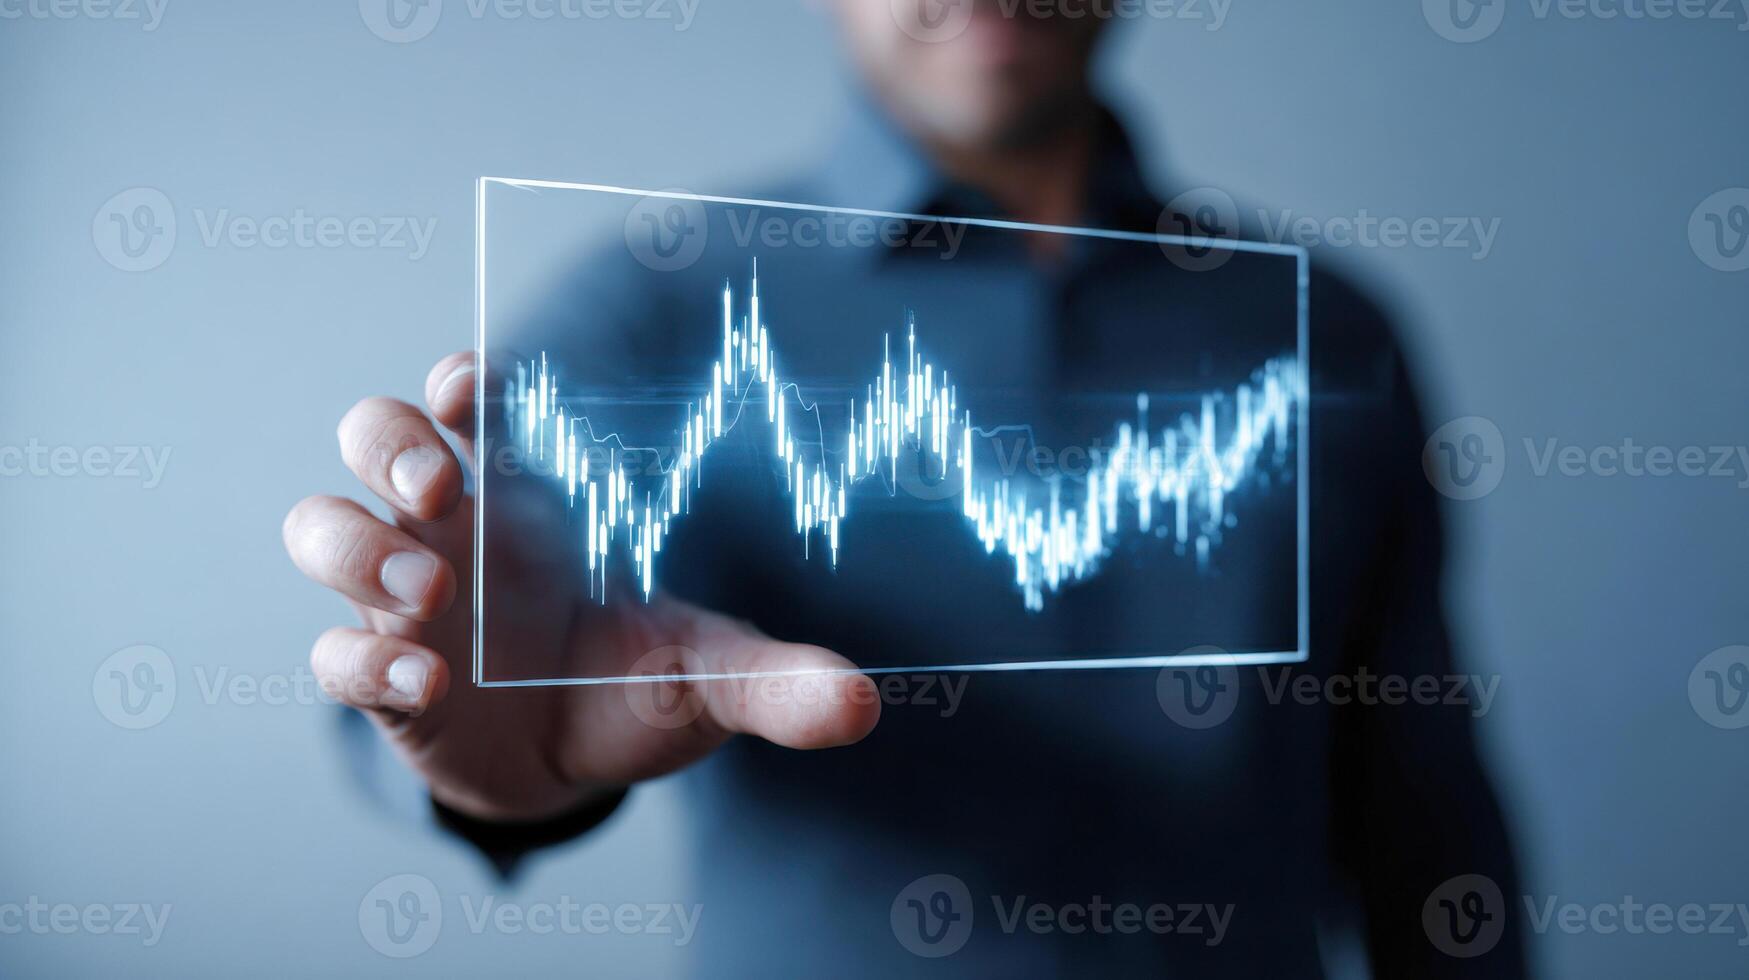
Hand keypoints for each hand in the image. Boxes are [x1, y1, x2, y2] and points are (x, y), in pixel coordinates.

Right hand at [282, 352, 880, 822]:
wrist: (576, 776)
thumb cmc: (634, 688)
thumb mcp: (711, 678)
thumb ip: (778, 683)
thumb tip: (867, 706)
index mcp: (529, 499)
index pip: (472, 403)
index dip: (460, 377)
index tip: (477, 383)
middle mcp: (453, 532)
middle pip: (370, 434)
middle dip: (387, 439)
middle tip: (440, 481)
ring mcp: (406, 603)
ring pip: (320, 528)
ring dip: (359, 547)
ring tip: (432, 596)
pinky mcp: (385, 681)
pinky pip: (332, 658)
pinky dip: (363, 665)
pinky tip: (427, 686)